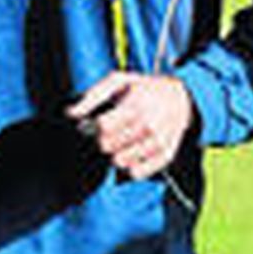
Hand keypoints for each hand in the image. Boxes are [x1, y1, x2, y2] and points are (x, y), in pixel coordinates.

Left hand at [67, 72, 194, 179]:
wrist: (182, 97)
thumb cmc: (145, 88)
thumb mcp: (119, 80)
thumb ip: (93, 95)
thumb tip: (70, 113)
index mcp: (135, 105)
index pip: (102, 128)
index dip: (95, 127)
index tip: (99, 124)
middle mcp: (148, 125)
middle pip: (109, 146)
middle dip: (105, 141)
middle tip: (112, 133)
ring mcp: (158, 142)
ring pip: (121, 161)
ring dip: (117, 154)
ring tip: (123, 142)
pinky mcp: (166, 155)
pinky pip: (138, 173)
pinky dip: (131, 166)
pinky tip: (133, 153)